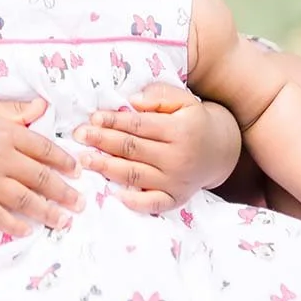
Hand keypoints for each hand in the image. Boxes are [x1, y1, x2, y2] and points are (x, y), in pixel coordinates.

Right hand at [0, 98, 82, 237]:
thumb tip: (43, 107)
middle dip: (64, 192)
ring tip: (64, 221)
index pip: (44, 148)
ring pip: (24, 200)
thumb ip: (16, 110)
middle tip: (80, 203)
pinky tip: (28, 230)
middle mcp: (1, 159)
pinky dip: (13, 225)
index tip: (78, 171)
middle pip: (40, 178)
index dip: (64, 161)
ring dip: (47, 212)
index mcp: (7, 134)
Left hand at [74, 83, 240, 214]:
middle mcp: (178, 158)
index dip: (114, 121)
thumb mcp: (183, 100)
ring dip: (107, 168)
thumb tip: (133, 102)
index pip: (139, 125)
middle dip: (103, 141)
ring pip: (135, 175)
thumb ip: (159, 96)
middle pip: (132, 149)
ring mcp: (176, 182)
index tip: (93, 118)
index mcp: (180, 131)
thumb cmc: (193, 120)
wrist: (221, 150)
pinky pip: (152, 204)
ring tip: (85, 160)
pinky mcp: (176, 199)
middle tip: (79, 136)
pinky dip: (132, 202)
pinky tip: (113, 194)